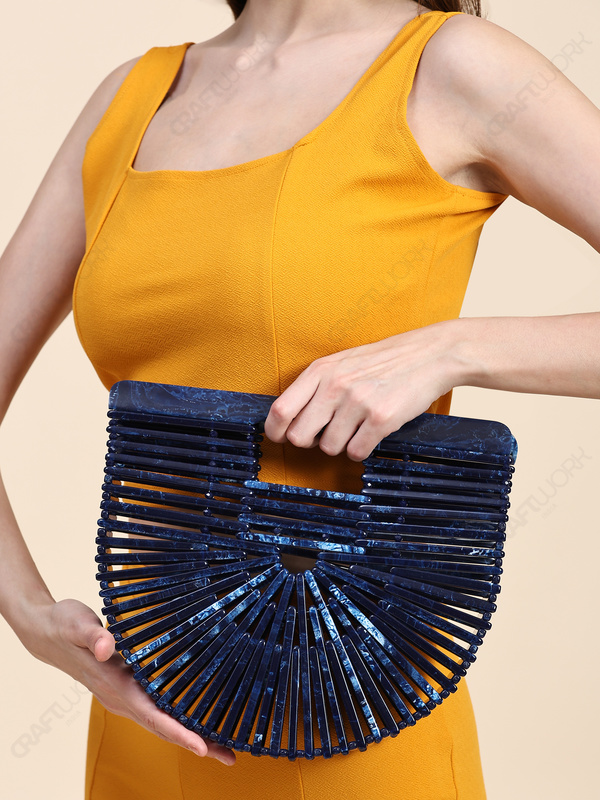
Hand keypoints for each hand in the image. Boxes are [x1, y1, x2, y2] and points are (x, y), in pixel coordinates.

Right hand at [19, 598, 235, 765]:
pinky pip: (157, 711)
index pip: (152, 717)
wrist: (46, 634)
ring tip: (221, 747)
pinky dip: (178, 720)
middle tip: (229, 757)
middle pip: (163, 729)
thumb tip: (105, 647)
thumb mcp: (76, 624)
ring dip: (190, 736)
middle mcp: (121, 699)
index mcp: (116, 687)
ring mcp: (124, 697)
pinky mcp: (127, 689)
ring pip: (161, 723)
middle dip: (196, 744)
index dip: (178, 733)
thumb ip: (92, 635)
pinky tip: (195, 719)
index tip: (202, 747)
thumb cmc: (63, 627)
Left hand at [264, 321, 463, 460]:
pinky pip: (356, 452)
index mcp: (321, 371)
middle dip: (311, 442)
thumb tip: (289, 420)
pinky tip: (371, 433)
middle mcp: (335, 386)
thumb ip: (315, 387)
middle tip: (326, 433)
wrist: (430, 354)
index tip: (280, 437)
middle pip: (299, 437)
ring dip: (342, 444)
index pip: (280, 410)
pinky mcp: (381, 419)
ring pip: (329, 448)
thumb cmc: (384, 361)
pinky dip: (362, 449)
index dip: (276, 431)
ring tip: (357, 426)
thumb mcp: (342, 363)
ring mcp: (358, 402)